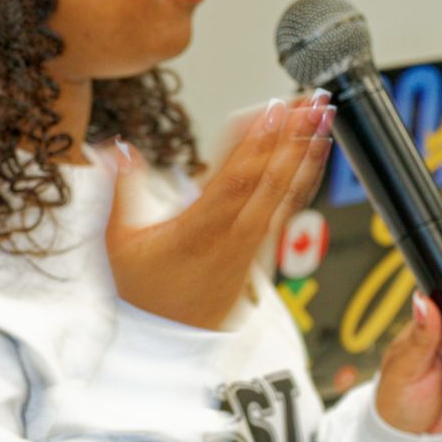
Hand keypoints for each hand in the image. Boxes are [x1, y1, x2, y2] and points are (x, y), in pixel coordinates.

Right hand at [107, 97, 332, 331]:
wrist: (170, 341)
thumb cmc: (144, 292)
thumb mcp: (118, 242)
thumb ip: (121, 190)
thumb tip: (118, 148)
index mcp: (195, 231)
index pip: (232, 180)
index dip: (255, 144)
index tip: (272, 110)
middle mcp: (231, 238)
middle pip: (268, 180)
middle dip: (292, 136)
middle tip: (310, 100)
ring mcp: (252, 246)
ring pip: (286, 194)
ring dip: (306, 152)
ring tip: (323, 117)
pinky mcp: (264, 252)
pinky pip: (289, 210)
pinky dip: (306, 179)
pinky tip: (317, 155)